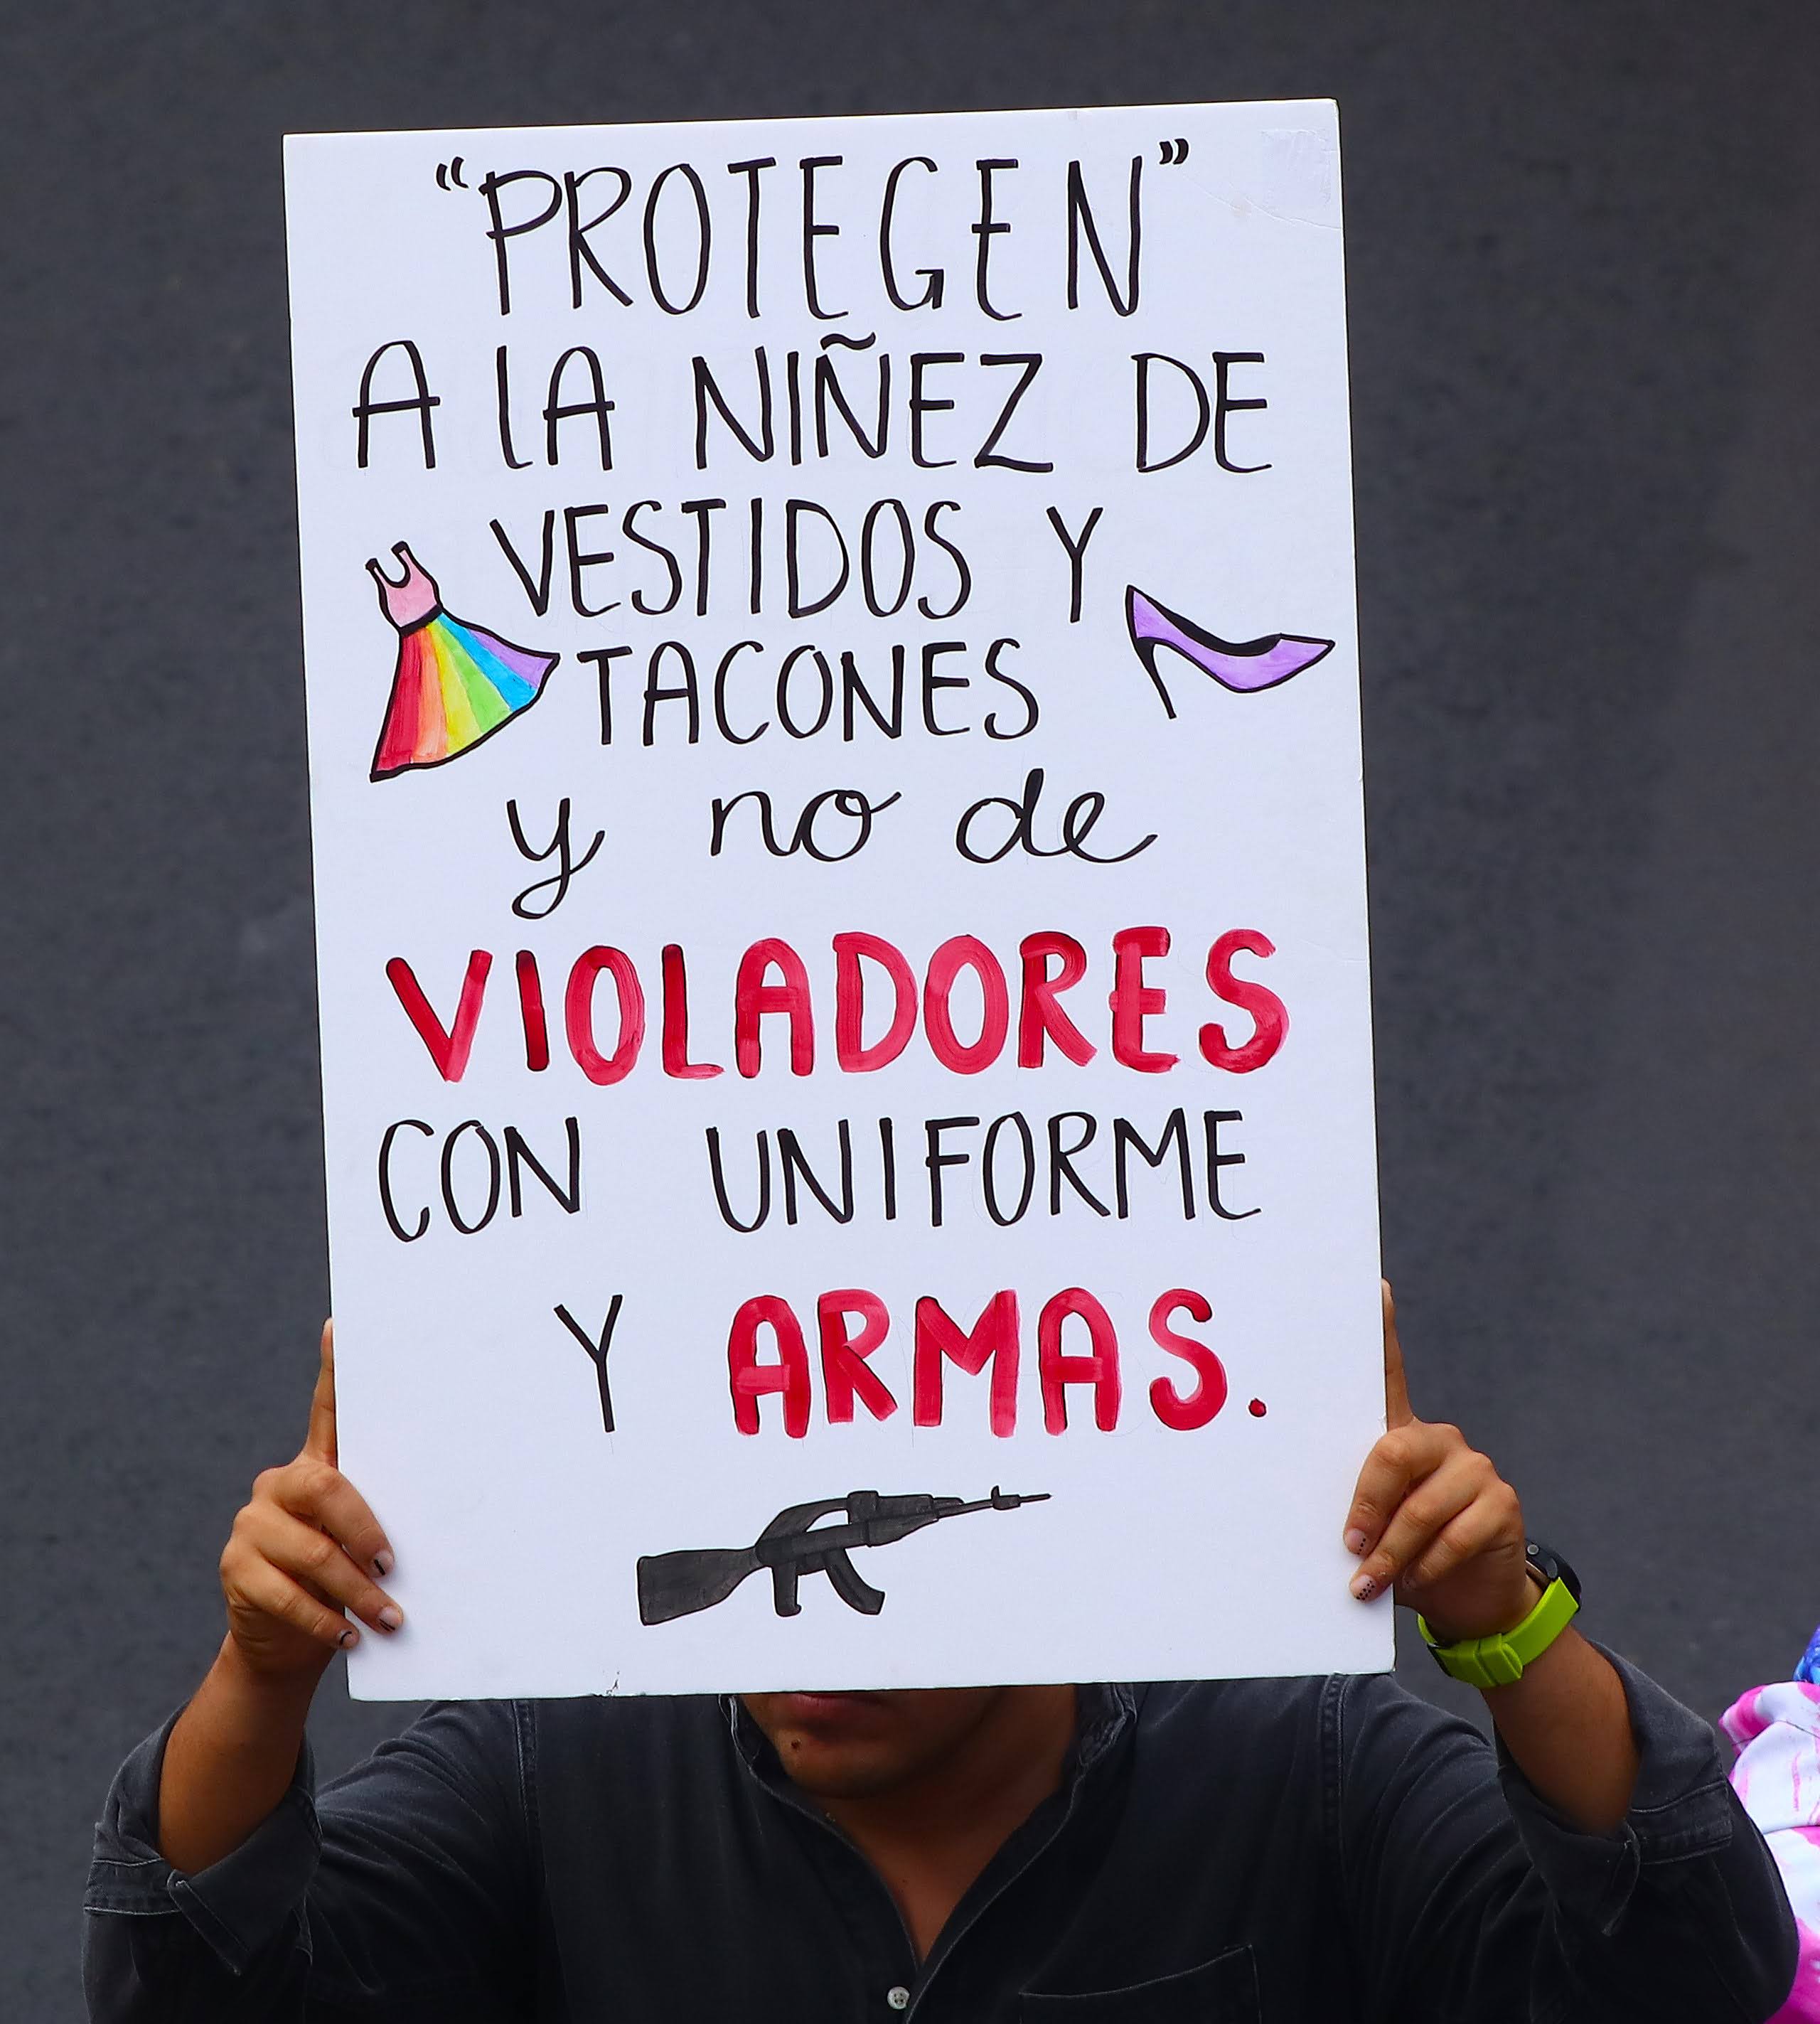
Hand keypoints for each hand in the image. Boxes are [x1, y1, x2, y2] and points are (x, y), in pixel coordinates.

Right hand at [219, 1321, 402, 1677]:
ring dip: (356, 1590)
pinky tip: (350, 1636)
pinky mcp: (237, 1569)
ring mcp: (253, 1525)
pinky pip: (285, 1594)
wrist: (292, 1640)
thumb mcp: (369, 1541)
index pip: (328, 1409)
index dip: (333, 1369)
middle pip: (326, 1489)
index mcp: (318, 1466)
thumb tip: (454, 1508)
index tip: (341, 1325)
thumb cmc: (349, 1578)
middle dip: (366, 1531)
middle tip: (396, 1565)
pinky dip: (325, 1619)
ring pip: (310, 1550)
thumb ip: (388, 1516)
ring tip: (389, 1616)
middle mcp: (281, 1484)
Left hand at [1342, 1285, 1534, 1642]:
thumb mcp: (1370, 1527)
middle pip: (1392, 1452)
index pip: (1387, 1374)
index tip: (1374, 1290)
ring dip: (1390, 1551)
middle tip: (1348, 1546)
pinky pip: (1455, 1534)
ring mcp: (1474, 1467)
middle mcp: (1438, 1439)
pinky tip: (1415, 1580)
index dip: (1383, 1331)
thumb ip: (1350, 1507)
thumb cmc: (1401, 1553)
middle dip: (1364, 1505)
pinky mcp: (1501, 1504)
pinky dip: (1427, 1564)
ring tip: (1368, 1583)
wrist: (1466, 1597)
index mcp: (1399, 1434)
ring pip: (1421, 1506)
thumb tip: (1311, 1515)